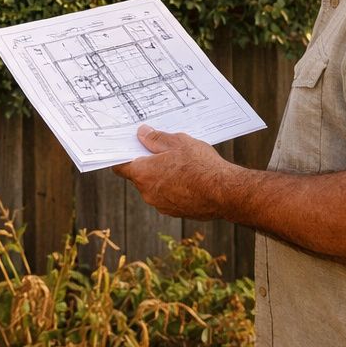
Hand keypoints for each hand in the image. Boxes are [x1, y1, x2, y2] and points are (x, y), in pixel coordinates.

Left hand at [113, 125, 234, 219]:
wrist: (225, 192)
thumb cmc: (200, 165)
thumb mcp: (177, 142)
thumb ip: (156, 138)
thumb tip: (142, 134)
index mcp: (143, 174)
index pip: (120, 166)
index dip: (122, 155)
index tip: (128, 147)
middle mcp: (148, 193)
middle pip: (140, 176)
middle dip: (148, 164)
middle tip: (163, 150)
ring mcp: (162, 206)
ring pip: (155, 187)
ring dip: (163, 177)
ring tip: (182, 164)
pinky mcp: (177, 212)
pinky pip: (169, 197)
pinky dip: (175, 188)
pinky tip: (190, 178)